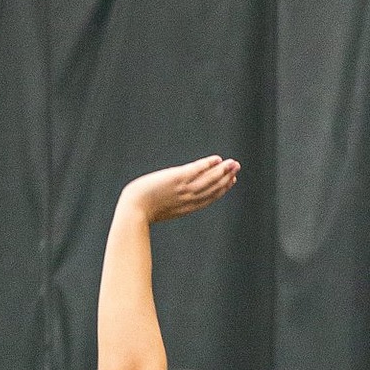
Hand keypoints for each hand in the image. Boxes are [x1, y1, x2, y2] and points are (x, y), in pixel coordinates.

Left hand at [119, 155, 239, 222]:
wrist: (133, 210)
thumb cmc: (139, 211)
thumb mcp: (159, 210)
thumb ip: (167, 204)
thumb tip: (164, 203)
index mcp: (186, 208)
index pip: (208, 198)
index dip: (221, 189)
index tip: (231, 181)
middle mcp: (188, 199)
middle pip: (212, 188)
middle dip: (226, 178)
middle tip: (237, 168)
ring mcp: (183, 189)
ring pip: (208, 180)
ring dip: (222, 171)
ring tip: (233, 163)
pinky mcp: (177, 179)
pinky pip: (197, 170)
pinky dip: (208, 165)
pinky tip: (216, 159)